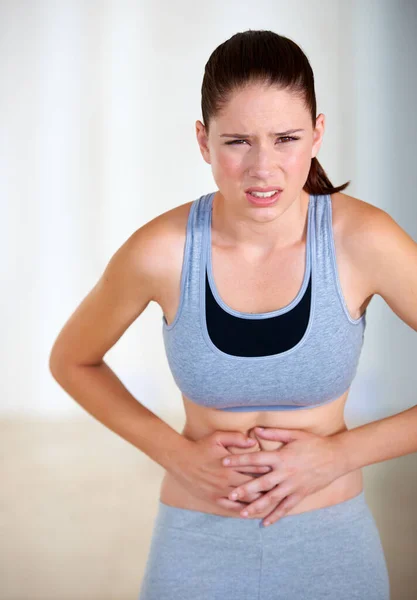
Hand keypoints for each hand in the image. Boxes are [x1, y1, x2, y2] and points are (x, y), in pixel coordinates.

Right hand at [171, 430, 271, 509]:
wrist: (180, 460)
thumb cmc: (200, 447)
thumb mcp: (218, 437)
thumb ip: (236, 438)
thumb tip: (253, 442)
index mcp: (231, 465)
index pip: (255, 470)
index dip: (269, 471)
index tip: (279, 471)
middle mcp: (227, 480)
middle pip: (254, 488)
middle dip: (268, 488)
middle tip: (281, 488)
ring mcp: (221, 491)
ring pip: (245, 500)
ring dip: (258, 502)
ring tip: (272, 503)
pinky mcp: (214, 499)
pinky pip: (231, 508)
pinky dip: (243, 510)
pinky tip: (251, 512)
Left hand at [222, 427, 346, 525]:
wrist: (336, 457)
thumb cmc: (314, 443)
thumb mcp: (294, 434)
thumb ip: (274, 434)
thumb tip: (256, 430)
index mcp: (282, 457)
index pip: (256, 459)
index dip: (239, 460)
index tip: (224, 462)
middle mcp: (286, 473)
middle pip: (261, 483)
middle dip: (244, 489)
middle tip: (229, 494)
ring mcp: (293, 486)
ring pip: (272, 499)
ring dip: (257, 506)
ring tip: (242, 513)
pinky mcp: (301, 494)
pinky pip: (286, 508)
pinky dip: (276, 516)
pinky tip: (265, 523)